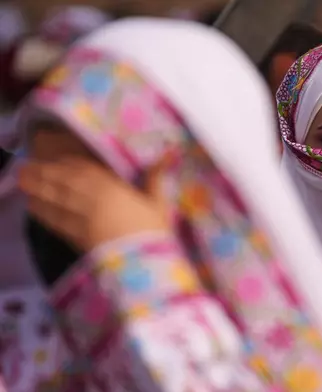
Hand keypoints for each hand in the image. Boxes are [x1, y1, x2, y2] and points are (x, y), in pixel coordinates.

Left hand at [18, 157, 168, 251]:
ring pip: (54, 198)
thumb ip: (156, 178)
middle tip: (26, 165)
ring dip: (36, 188)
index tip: (57, 158)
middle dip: (43, 172)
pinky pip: (54, 220)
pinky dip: (42, 212)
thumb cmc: (154, 231)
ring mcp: (80, 218)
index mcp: (111, 187)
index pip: (83, 170)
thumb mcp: (159, 203)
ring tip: (23, 180)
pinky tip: (32, 206)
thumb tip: (167, 155)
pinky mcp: (74, 237)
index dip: (68, 163)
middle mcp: (90, 199)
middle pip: (62, 182)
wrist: (142, 263)